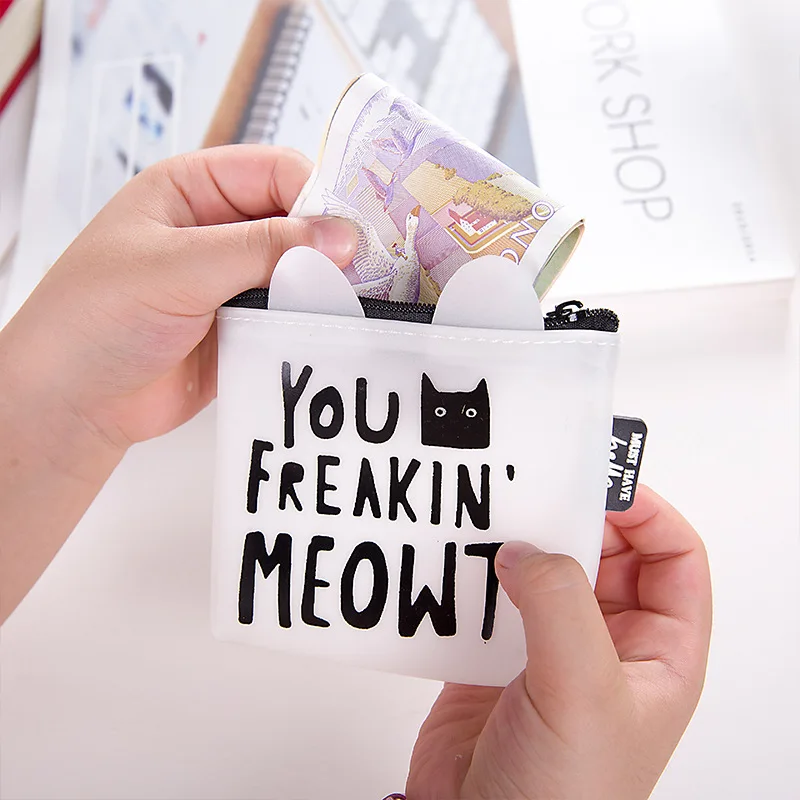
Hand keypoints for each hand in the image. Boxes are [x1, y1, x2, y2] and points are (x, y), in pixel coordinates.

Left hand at [1, 145, 356, 448]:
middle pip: (297, 221)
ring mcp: (234, 281)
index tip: (351, 233)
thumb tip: (341, 236)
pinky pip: (293, 316)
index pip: (276, 172)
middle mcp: (219, 230)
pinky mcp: (246, 327)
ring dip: (325, 287)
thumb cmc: (96, 318)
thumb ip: (262, 249)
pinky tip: (333, 332)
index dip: (317, 196)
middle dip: (330, 244)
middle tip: (368, 272)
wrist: (74, 404)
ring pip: (301, 272)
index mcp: (194, 190)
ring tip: (357, 305)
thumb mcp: (178, 267)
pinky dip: (313, 323)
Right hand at [406, 485, 711, 799]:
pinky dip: (473, 573)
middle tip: (535, 487)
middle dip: (573, 516)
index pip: (672, 556)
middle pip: (603, 551)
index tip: (597, 483)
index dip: (644, 511)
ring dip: (518, 541)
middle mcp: (607, 645)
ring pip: (544, 568)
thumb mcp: (582, 691)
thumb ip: (560, 604)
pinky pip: (490, 594)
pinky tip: (456, 564)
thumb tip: (527, 547)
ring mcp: (549, 649)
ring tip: (492, 519)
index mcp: (657, 653)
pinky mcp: (497, 657)